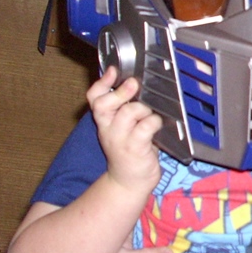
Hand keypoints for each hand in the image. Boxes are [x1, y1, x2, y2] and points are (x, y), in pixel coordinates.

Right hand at [87, 67, 161, 194]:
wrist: (129, 182)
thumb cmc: (130, 150)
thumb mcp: (123, 128)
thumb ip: (125, 109)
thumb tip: (135, 85)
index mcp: (105, 121)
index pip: (94, 98)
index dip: (102, 83)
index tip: (114, 70)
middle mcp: (109, 129)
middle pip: (105, 104)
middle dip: (121, 92)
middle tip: (134, 84)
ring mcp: (120, 139)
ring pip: (129, 112)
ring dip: (143, 108)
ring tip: (149, 113)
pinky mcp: (135, 148)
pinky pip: (145, 127)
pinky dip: (153, 122)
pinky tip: (157, 126)